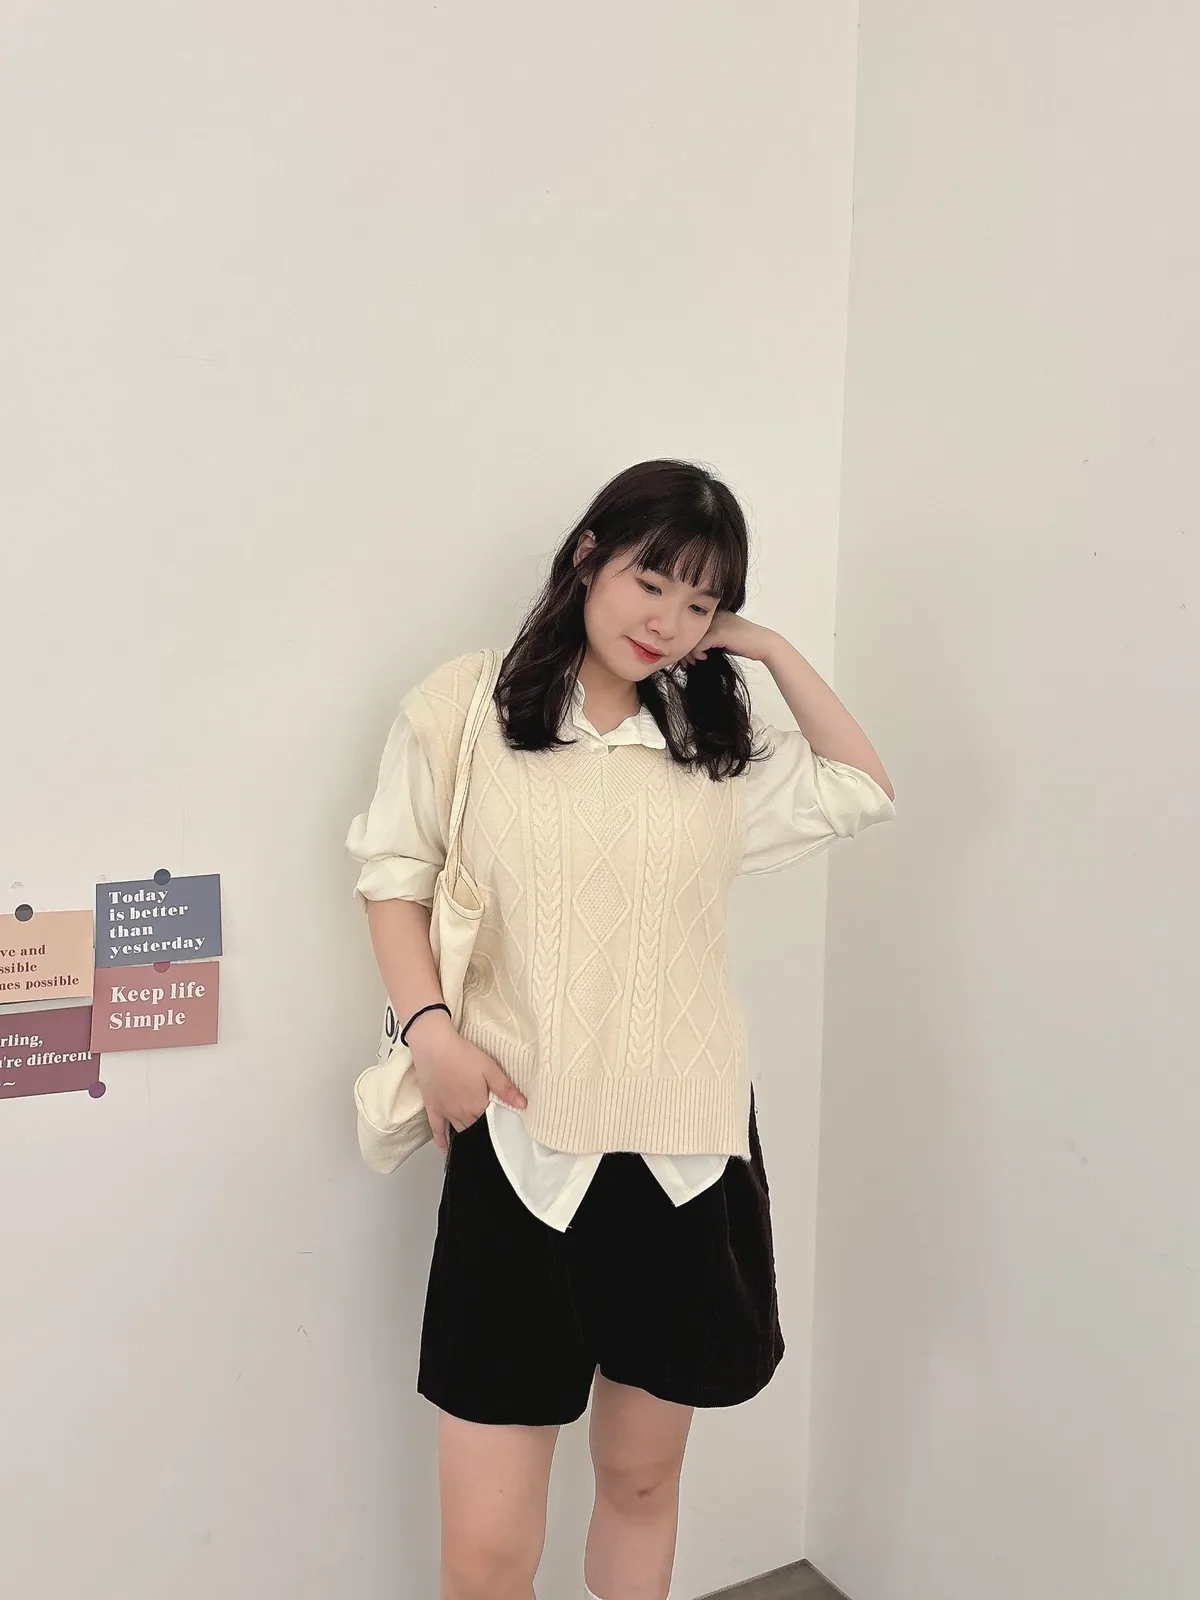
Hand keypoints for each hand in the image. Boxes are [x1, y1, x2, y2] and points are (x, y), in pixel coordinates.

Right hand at [406, 1015, 526, 1152]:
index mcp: (477, 1106)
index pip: (490, 1123)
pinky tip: (445, 1148)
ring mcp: (445, 1112)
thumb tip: (524, 1105)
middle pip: (474, 1128)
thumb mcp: (489, 1068)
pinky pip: (436, 1130)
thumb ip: (506, 1089)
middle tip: (489, 1130)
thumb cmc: (462, 1055)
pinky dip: (441, 1140)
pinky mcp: (432, 1108)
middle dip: (482, 1129)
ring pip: (458, 1130)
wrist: (434, 1046)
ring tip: (475, 1139)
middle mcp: (461, 1114)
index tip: (502, 1125)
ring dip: (466, 1134)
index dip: (496, 1123)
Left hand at [677, 612, 776, 666]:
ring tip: (694, 662)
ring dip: (689, 653)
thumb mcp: (723, 638)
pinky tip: (704, 658)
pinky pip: (699, 644)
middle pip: (688, 630)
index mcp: (714, 613)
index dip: (685, 641)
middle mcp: (714, 614)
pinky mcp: (719, 632)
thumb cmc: (744, 643)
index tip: (685, 656)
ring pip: (691, 638)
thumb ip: (708, 638)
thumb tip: (689, 650)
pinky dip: (698, 653)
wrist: (764, 645)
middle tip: (685, 662)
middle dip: (684, 648)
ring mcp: (716, 622)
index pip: (689, 624)